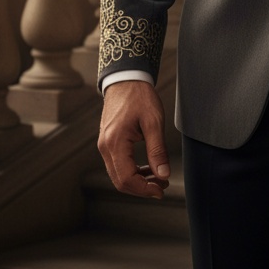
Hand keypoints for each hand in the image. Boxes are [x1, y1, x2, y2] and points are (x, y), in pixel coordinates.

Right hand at [98, 79, 170, 198]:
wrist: (126, 79)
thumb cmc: (139, 96)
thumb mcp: (154, 121)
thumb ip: (158, 150)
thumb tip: (163, 174)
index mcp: (115, 143)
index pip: (126, 178)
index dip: (144, 189)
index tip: (161, 190)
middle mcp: (105, 147)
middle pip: (120, 181)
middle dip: (141, 188)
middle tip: (162, 186)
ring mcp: (104, 145)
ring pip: (118, 175)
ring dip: (137, 181)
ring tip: (158, 178)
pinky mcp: (107, 142)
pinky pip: (117, 165)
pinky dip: (131, 171)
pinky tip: (147, 168)